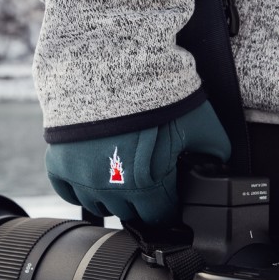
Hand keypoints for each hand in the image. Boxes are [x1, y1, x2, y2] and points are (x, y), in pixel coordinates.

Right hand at [45, 100, 231, 225]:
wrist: (108, 63)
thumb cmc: (153, 91)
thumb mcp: (200, 122)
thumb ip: (214, 150)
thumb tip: (220, 165)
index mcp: (147, 186)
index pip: (160, 216)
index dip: (168, 207)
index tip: (169, 195)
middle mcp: (112, 190)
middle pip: (129, 213)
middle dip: (141, 201)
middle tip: (147, 178)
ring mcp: (81, 178)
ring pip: (99, 206)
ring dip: (112, 196)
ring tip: (121, 171)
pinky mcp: (58, 163)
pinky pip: (67, 192)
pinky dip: (79, 187)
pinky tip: (93, 173)